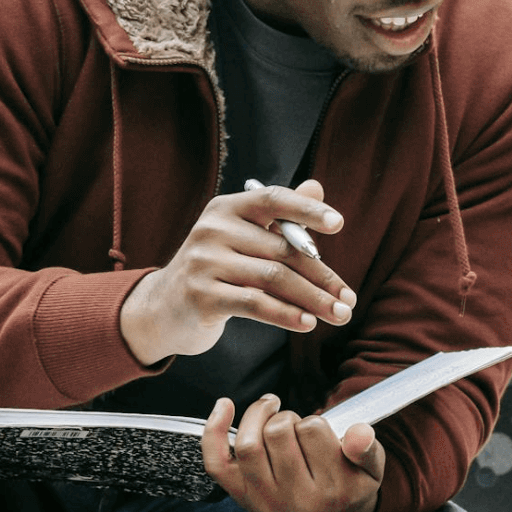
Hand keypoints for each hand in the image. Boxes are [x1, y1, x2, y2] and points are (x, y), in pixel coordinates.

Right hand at [120, 179, 356, 364]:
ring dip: (313, 300)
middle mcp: (212, 229)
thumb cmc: (216, 270)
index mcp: (227, 208)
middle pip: (283, 250)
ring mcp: (204, 262)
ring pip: (274, 278)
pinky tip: (308, 324)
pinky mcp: (201, 296)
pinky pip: (255, 304)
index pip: (273, 198)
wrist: (163, 308)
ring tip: (339, 316)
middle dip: (323, 277)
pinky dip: (286, 315)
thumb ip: (280, 217)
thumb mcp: (243, 238)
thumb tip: (317, 187)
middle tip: (348, 300)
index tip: (339, 224)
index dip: (307, 210)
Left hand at [202, 393, 383, 511]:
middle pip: (278, 432)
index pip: (313, 429)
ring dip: (259, 416)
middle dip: (287, 418)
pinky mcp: (241, 497)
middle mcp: (296, 502)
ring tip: (272, 415)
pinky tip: (224, 406)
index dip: (316, 421)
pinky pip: (216, 462)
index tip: (321, 433)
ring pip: (249, 443)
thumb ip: (368, 448)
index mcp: (333, 492)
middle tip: (297, 428)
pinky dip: (214, 431)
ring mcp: (264, 502)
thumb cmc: (348, 485)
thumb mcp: (371, 469)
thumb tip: (358, 433)